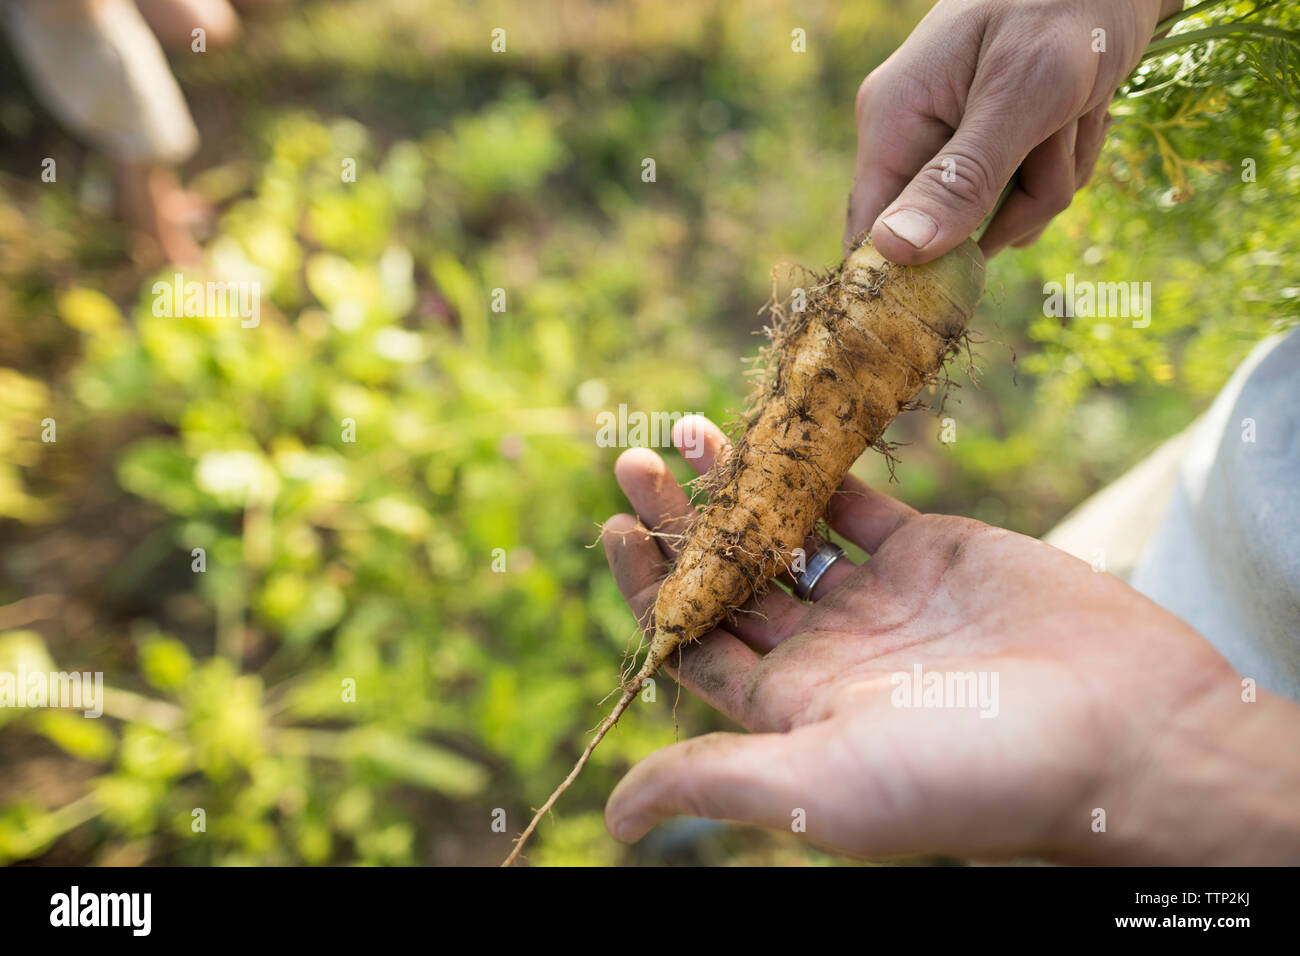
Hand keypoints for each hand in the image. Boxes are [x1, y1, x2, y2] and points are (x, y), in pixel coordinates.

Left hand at [600, 416, 1299, 862]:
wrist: (1126, 732)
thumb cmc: (974, 776)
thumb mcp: (823, 789)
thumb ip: (717, 779)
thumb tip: (612, 818)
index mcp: (793, 710)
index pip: (695, 641)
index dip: (650, 586)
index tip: (615, 527)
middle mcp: (828, 653)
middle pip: (729, 577)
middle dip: (681, 522)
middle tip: (635, 461)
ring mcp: (879, 599)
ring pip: (784, 531)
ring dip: (736, 486)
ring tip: (690, 431)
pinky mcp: (930, 552)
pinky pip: (857, 501)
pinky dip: (814, 466)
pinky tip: (774, 428)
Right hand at [846, 0, 1182, 262]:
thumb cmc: (1071, 6)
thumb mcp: (1023, 93)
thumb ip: (961, 177)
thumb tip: (894, 252)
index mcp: (895, 118)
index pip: (871, 231)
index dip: (909, 270)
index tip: (963, 285)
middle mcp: (915, 132)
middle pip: (952, 230)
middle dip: (1020, 200)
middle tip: (1054, 136)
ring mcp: (956, 138)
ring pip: (1004, 213)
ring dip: (1054, 176)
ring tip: (1078, 109)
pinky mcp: (995, 140)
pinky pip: (1028, 190)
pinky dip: (1065, 161)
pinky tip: (1082, 110)